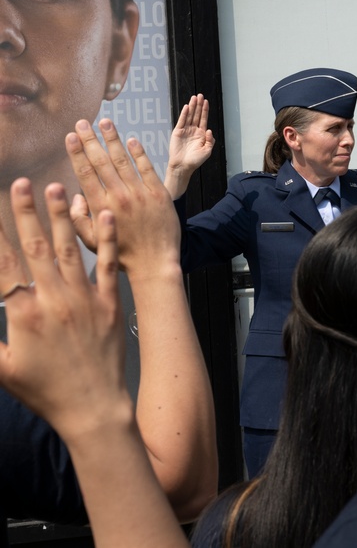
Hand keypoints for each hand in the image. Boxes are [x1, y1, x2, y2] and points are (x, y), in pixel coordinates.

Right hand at [0, 179, 127, 440]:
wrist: (93, 407)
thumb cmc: (44, 391)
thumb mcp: (2, 368)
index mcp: (24, 315)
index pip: (3, 265)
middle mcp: (54, 300)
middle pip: (35, 247)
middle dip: (27, 212)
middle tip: (21, 183)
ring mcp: (85, 299)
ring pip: (70, 249)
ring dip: (62, 216)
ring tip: (56, 187)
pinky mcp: (111, 303)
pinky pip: (107, 264)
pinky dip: (105, 238)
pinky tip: (103, 214)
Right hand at [66, 119, 180, 276]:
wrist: (155, 263)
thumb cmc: (121, 253)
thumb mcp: (90, 241)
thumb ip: (77, 217)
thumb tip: (73, 194)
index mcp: (100, 207)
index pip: (85, 173)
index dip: (77, 152)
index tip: (71, 136)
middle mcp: (119, 197)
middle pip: (102, 162)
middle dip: (91, 140)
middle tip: (83, 122)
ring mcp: (141, 194)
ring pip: (124, 160)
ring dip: (114, 139)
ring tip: (106, 122)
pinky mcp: (159, 194)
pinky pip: (148, 168)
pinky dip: (139, 153)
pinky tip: (131, 140)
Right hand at [164, 94, 214, 198]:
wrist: (183, 166)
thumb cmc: (195, 160)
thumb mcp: (207, 151)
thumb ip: (210, 141)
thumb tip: (209, 130)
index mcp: (201, 134)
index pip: (203, 119)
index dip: (205, 110)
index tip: (206, 101)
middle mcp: (193, 131)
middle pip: (196, 115)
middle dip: (198, 105)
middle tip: (200, 95)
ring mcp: (185, 131)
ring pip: (189, 116)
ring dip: (192, 107)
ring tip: (194, 98)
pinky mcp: (177, 132)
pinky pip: (181, 121)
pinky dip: (184, 114)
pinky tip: (187, 107)